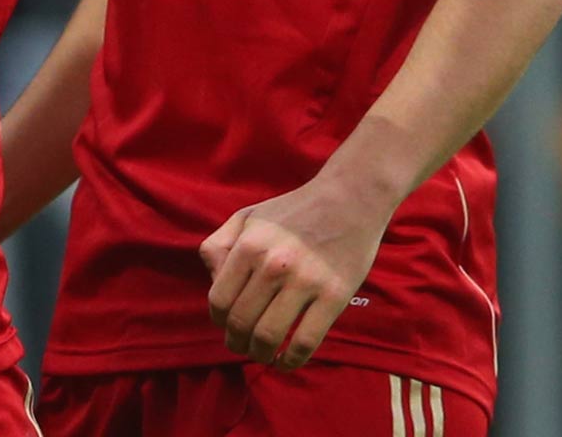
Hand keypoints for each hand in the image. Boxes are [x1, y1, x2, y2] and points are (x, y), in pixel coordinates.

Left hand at [200, 175, 386, 367]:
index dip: (218, 321)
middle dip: (236, 342)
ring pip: (269, 336)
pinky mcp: (334, 297)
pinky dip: (292, 360)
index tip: (225, 326)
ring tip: (262, 354)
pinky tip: (287, 361)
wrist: (349, 199)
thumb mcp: (246, 217)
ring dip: (260, 354)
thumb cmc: (293, 210)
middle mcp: (272, 265)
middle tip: (241, 346)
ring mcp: (305, 282)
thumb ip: (219, 245)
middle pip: (241, 322)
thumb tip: (212, 282)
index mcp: (248, 246)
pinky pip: (306, 342)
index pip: (219, 300)